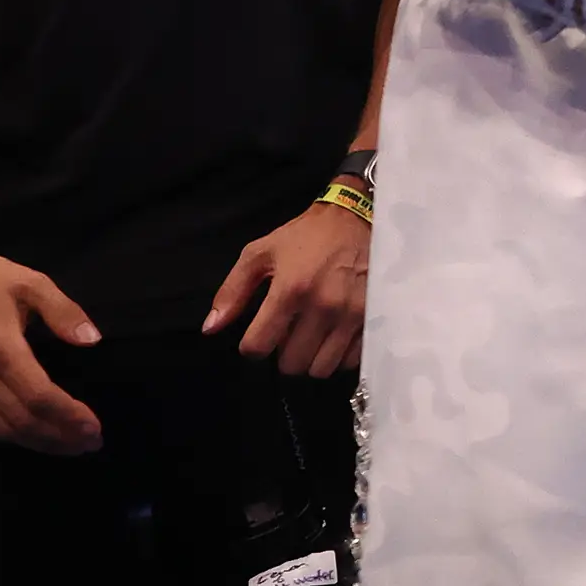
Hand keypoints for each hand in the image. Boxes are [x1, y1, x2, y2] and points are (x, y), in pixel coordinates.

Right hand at [0, 229, 101, 454]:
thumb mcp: (32, 283)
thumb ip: (64, 313)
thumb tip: (93, 340)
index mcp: (0, 350)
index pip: (40, 398)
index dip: (69, 418)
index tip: (94, 429)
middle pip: (22, 421)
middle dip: (59, 437)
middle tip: (89, 444)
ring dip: (35, 442)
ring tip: (67, 446)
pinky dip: (5, 436)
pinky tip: (29, 437)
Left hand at [204, 198, 370, 378]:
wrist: (360, 216)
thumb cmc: (306, 236)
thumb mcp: (260, 253)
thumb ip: (232, 292)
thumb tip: (210, 329)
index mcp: (290, 289)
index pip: (258, 347)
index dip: (252, 346)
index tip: (260, 335)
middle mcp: (323, 306)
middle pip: (291, 364)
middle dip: (283, 354)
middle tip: (288, 335)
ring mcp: (353, 315)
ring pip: (321, 368)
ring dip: (311, 358)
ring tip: (312, 337)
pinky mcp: (375, 318)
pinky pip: (350, 361)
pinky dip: (338, 355)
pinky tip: (334, 336)